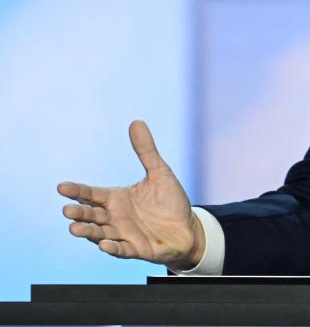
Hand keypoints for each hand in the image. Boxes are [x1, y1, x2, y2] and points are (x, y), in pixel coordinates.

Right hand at [57, 120, 204, 270]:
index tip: (61, 186)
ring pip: (99, 234)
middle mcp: (115, 217)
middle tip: (67, 210)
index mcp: (116, 198)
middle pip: (91, 215)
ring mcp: (123, 234)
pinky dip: (112, 248)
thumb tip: (136, 121)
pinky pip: (121, 250)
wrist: (188, 227)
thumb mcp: (160, 172)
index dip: (77, 191)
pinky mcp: (136, 249)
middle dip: (79, 213)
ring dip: (87, 232)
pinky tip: (104, 244)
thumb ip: (146, 151)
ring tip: (74, 228)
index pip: (91, 194)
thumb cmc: (170, 201)